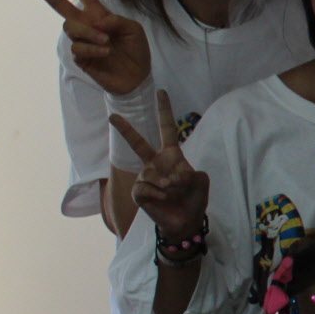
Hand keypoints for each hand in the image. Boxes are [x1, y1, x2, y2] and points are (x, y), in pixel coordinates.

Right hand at [21, 0, 151, 96]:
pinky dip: (93, 48)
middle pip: (57, 3)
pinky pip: (78, 47)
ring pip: (70, 28)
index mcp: (97, 13)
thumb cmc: (136, 50)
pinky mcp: (79, 57)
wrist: (136, 77)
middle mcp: (85, 24)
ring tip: (107, 42)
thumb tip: (95, 21)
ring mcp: (80, 40)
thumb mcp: (133, 29)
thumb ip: (116, 21)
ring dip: (89, 33)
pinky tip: (106, 52)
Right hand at [110, 92, 209, 240]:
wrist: (184, 221)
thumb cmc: (193, 199)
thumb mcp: (201, 182)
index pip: (168, 129)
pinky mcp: (139, 192)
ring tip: (173, 193)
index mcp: (172, 155)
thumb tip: (170, 177)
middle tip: (112, 116)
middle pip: (138, 143)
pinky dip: (157, 195)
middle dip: (125, 130)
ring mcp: (145, 177)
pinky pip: (145, 189)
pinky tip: (163, 199)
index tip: (161, 91)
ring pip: (151, 175)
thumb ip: (192, 173)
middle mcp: (155, 163)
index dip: (165, 111)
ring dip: (167, 186)